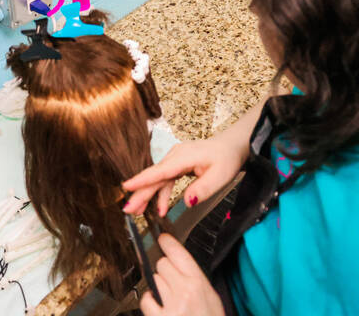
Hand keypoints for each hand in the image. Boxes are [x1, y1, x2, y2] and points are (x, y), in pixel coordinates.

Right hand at [123, 135, 246, 217]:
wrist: (232, 146)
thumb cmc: (226, 159)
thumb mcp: (220, 177)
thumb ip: (202, 189)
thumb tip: (186, 202)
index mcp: (184, 157)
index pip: (160, 170)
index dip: (142, 179)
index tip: (126, 186)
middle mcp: (175, 156)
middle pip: (155, 176)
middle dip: (140, 193)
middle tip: (128, 209)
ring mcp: (175, 159)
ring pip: (158, 179)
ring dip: (149, 195)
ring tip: (139, 212)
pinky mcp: (177, 164)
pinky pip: (165, 180)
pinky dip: (161, 193)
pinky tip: (160, 208)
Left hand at [139, 234, 224, 315]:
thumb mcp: (212, 299)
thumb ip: (196, 280)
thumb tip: (179, 264)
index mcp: (200, 284)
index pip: (179, 254)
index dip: (168, 243)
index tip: (162, 238)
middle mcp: (185, 291)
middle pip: (162, 264)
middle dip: (165, 272)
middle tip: (173, 285)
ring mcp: (171, 305)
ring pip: (154, 280)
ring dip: (158, 288)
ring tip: (170, 301)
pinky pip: (147, 299)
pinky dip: (151, 304)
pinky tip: (161, 310)